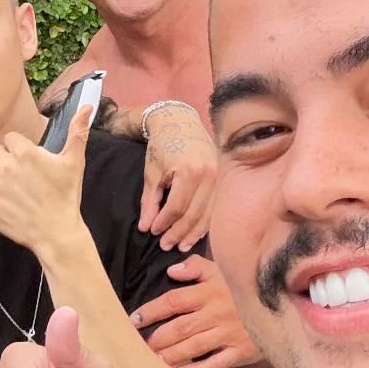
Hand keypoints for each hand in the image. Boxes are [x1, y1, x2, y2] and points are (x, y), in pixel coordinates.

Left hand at [0, 107, 92, 255]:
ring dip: (0, 182)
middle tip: (24, 177)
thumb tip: (86, 106)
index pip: (10, 139)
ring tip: (20, 194)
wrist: (56, 233)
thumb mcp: (74, 162)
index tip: (31, 162)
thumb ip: (77, 131)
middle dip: (7, 161)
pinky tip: (14, 208)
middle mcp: (4, 167)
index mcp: (23, 152)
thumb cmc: (66, 196)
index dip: (21, 149)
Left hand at [131, 256, 262, 367]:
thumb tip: (172, 270)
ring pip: (192, 347)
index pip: (173, 301)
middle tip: (140, 346)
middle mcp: (215, 313)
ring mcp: (227, 334)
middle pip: (179, 327)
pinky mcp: (239, 352)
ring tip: (154, 360)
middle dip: (157, 338)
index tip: (135, 319)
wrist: (286, 301)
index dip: (151, 311)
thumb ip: (196, 267)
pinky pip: (214, 364)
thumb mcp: (223, 269)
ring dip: (171, 355)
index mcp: (209, 292)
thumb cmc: (246, 287)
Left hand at [138, 106, 216, 249]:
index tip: (154, 232)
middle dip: (179, 233)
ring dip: (194, 232)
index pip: (177, 207)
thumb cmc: (162, 145)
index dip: (165, 223)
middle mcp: (209, 175)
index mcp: (190, 171)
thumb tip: (146, 227)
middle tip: (166, 246)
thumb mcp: (152, 173)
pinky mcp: (222, 177)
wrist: (179, 121)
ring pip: (208, 213)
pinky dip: (205, 221)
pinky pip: (215, 206)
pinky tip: (196, 233)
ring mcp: (219, 176)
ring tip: (182, 245)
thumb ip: (150, 202)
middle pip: (194, 214)